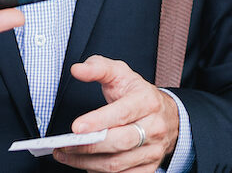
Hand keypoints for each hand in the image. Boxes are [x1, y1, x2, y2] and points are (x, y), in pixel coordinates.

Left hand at [53, 55, 178, 171]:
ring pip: (118, 163)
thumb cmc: (136, 92)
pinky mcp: (150, 166)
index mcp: (146, 101)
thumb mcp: (119, 72)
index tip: (76, 127)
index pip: (121, 113)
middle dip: (88, 147)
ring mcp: (153, 149)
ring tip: (67, 156)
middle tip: (65, 145)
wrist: (165, 113)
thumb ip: (97, 68)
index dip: (98, 121)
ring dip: (88, 163)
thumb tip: (77, 70)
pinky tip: (86, 165)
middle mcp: (154, 127)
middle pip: (119, 142)